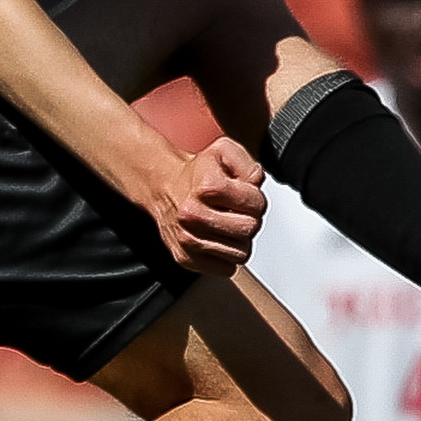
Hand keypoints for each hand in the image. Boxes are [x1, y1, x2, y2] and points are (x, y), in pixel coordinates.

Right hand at [153, 138, 265, 273]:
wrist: (164, 187)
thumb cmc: (197, 173)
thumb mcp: (225, 151)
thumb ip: (248, 164)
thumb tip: (256, 184)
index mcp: (207, 187)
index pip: (256, 205)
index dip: (256, 200)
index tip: (245, 197)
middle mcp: (193, 215)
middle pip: (249, 230)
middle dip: (250, 220)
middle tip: (238, 212)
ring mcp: (188, 239)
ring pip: (240, 253)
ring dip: (239, 240)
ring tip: (228, 226)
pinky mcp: (185, 258)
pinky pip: (226, 269)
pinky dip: (227, 257)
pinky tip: (219, 239)